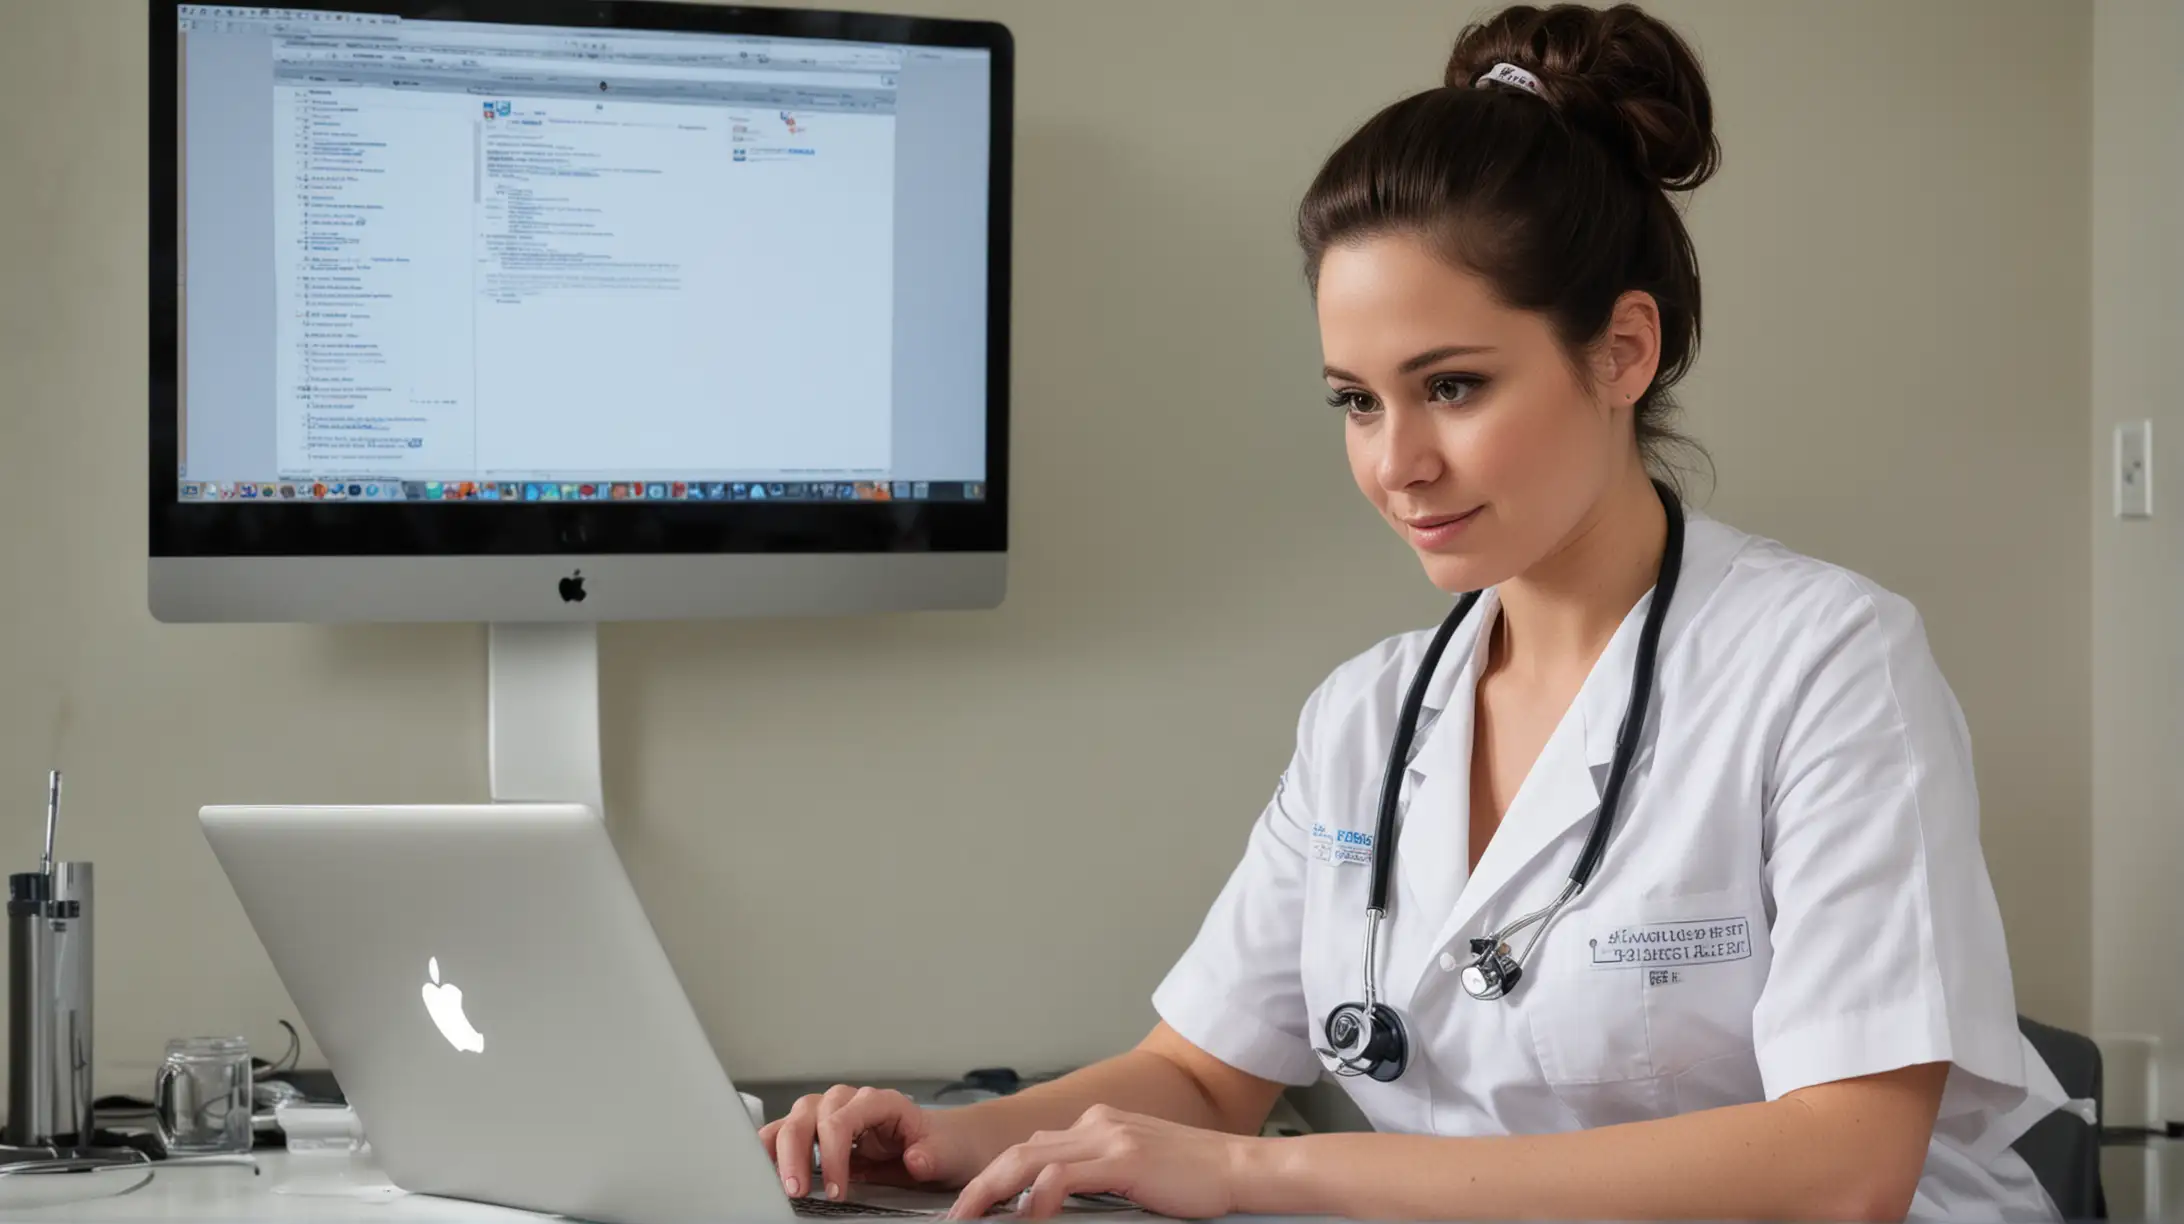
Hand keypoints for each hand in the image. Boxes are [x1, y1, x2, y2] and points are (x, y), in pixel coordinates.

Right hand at [757, 1085, 980, 1200]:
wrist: (948, 1146)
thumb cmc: (946, 1144)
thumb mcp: (949, 1152)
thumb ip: (932, 1155)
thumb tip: (914, 1158)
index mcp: (881, 1102)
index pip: (843, 1117)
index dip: (834, 1152)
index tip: (836, 1189)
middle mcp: (851, 1103)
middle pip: (809, 1114)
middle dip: (797, 1153)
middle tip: (797, 1190)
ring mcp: (832, 1117)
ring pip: (792, 1121)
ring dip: (779, 1152)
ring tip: (778, 1185)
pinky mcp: (821, 1136)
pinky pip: (787, 1135)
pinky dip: (771, 1151)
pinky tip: (764, 1170)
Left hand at [947, 1104, 1249, 1219]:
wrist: (1240, 1169)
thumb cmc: (1195, 1177)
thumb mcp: (1135, 1170)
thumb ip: (1095, 1176)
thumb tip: (1054, 1200)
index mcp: (1097, 1124)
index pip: (1031, 1147)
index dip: (995, 1175)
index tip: (973, 1203)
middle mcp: (1098, 1123)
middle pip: (1019, 1150)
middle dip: (980, 1185)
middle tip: (955, 1216)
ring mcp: (1110, 1138)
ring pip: (1031, 1159)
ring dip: (992, 1190)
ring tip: (969, 1217)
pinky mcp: (1125, 1158)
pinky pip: (1066, 1174)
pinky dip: (1038, 1194)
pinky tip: (1026, 1214)